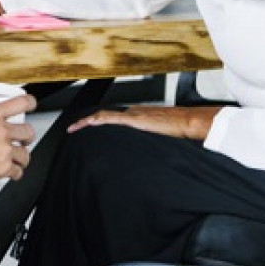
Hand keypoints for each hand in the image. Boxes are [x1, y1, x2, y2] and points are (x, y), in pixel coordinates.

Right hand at [0, 94, 38, 188]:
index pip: (20, 103)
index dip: (29, 102)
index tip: (30, 104)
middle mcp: (2, 132)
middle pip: (27, 131)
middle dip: (27, 135)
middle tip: (22, 137)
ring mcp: (4, 151)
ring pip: (25, 154)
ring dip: (23, 156)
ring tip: (18, 158)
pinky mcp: (2, 169)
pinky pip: (17, 172)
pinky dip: (16, 173)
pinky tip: (12, 173)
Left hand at [70, 104, 221, 140]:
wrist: (190, 122)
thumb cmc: (181, 130)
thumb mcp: (161, 138)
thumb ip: (151, 141)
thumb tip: (147, 153)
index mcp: (139, 116)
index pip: (113, 119)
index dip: (98, 123)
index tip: (87, 128)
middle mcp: (134, 112)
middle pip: (105, 117)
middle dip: (87, 123)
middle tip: (74, 129)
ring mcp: (133, 114)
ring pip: (103, 116)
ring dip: (87, 122)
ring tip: (74, 128)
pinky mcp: (134, 119)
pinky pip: (110, 118)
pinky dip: (96, 121)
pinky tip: (86, 125)